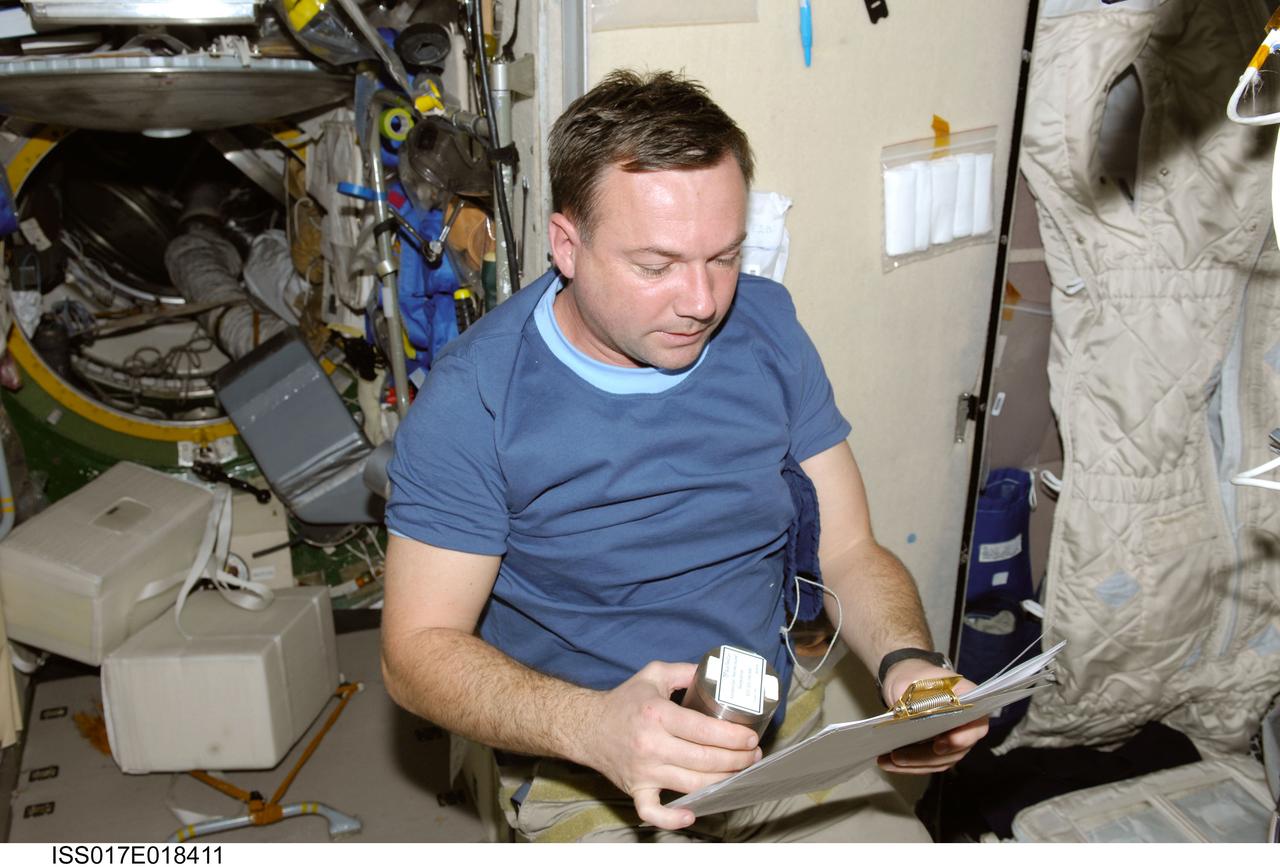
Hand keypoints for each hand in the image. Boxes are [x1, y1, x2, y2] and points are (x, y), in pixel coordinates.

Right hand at [577, 661, 762, 830]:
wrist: (587, 727)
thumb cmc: (624, 701)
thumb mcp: (654, 674)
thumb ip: (685, 671)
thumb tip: (717, 673)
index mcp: (658, 714)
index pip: (704, 730)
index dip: (733, 737)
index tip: (751, 738)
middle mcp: (651, 744)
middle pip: (704, 759)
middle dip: (736, 760)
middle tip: (753, 755)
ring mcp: (643, 771)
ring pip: (691, 784)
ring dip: (721, 781)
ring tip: (739, 772)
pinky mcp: (635, 790)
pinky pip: (653, 811)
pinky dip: (672, 818)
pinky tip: (692, 813)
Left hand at [876, 659, 987, 774]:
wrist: (907, 679)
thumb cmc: (913, 675)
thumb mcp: (909, 679)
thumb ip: (910, 696)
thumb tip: (905, 716)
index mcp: (969, 699)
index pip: (976, 725)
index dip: (962, 739)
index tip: (938, 745)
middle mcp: (967, 723)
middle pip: (955, 749)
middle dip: (925, 756)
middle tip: (898, 756)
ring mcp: (955, 739)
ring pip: (940, 761)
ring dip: (913, 764)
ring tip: (887, 761)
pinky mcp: (940, 750)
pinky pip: (929, 763)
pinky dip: (909, 765)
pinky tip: (888, 763)